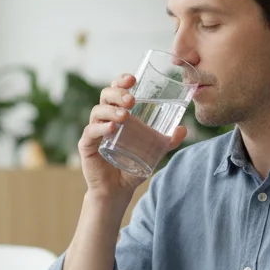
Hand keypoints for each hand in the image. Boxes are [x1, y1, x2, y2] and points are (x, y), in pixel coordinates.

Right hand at [78, 74, 186, 199]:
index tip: (133, 79)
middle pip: (105, 96)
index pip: (115, 91)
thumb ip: (167, 141)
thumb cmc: (132, 167)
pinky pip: (90, 132)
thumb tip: (183, 129)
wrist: (118, 191)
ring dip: (111, 110)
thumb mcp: (153, 153)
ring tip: (125, 116)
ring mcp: (94, 131)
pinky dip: (100, 128)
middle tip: (132, 100)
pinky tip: (112, 129)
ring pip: (97, 112)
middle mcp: (103, 119)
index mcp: (117, 114)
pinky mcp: (87, 146)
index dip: (121, 81)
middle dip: (117, 93)